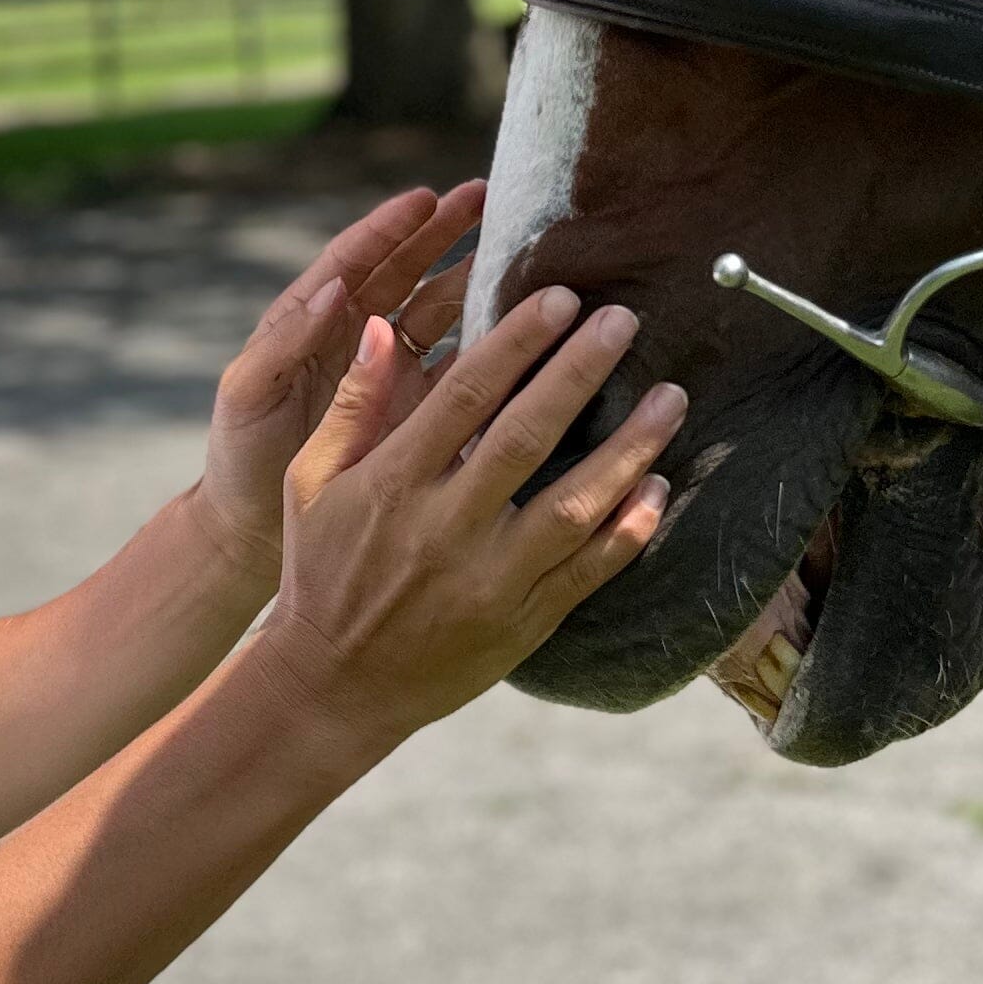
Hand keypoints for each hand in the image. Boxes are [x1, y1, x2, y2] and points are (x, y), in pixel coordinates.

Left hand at [189, 180, 487, 593]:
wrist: (253, 529)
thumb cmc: (239, 456)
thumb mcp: (247, 394)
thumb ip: (283, 343)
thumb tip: (332, 290)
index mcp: (310, 319)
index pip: (354, 260)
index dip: (390, 228)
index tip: (426, 198)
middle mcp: (355, 336)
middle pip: (406, 270)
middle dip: (444, 232)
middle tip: (487, 197)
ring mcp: (388, 370)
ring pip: (438, 309)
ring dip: (473, 277)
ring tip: (518, 249)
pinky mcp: (414, 408)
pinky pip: (456, 366)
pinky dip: (487, 344)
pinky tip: (524, 325)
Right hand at [258, 286, 683, 751]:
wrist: (333, 686)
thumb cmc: (320, 570)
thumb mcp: (312, 482)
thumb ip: (353, 405)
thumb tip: (377, 327)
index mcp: (394, 483)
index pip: (464, 396)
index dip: (516, 342)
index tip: (559, 297)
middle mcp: (446, 528)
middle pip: (526, 438)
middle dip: (579, 373)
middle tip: (625, 320)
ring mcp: (490, 579)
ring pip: (574, 506)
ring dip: (628, 449)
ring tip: (670, 398)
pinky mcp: (522, 622)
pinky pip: (589, 572)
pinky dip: (630, 530)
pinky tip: (660, 487)